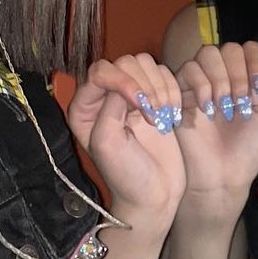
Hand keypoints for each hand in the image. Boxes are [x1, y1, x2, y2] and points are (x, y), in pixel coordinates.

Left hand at [67, 54, 185, 229]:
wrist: (155, 195)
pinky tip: (171, 114)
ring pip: (146, 65)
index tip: (141, 105)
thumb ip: (111, 107)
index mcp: (85, 107)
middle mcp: (105, 97)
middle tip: (154, 116)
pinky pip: (164, 75)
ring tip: (163, 116)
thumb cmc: (126, 175)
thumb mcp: (107, 143)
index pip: (101, 71)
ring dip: (160, 88)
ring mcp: (131, 96)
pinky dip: (172, 90)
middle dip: (145, 86)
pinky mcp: (155, 98)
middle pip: (125, 63)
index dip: (123, 81)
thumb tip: (128, 84)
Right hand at [173, 42, 257, 225]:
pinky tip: (207, 108)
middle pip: (227, 49)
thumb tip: (248, 73)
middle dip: (237, 73)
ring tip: (222, 106)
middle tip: (239, 102)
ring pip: (207, 54)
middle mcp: (222, 77)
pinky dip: (201, 85)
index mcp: (244, 80)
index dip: (255, 61)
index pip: (248, 50)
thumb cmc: (245, 150)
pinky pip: (188, 70)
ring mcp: (200, 83)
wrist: (223, 175)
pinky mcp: (180, 92)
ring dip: (220, 78)